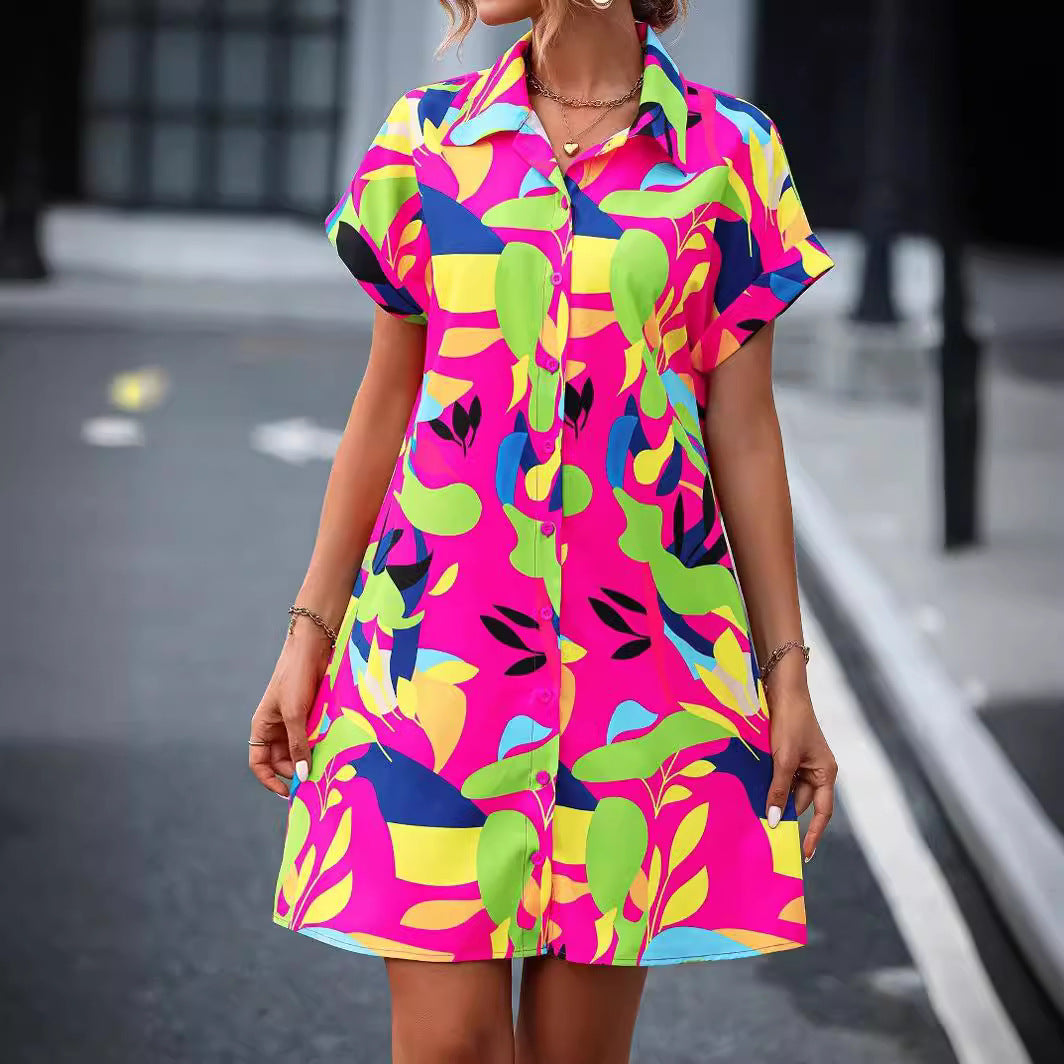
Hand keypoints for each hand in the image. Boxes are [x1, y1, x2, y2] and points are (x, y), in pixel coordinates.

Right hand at [247, 624, 332, 797]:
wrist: (312, 648)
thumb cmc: (295, 678)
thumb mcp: (295, 714)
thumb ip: (298, 745)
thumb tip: (303, 775)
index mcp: (262, 727)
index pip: (259, 764)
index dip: (270, 780)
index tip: (288, 793)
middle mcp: (276, 728)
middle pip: (283, 760)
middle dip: (296, 770)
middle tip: (316, 779)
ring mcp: (295, 721)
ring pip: (301, 750)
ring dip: (311, 758)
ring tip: (326, 766)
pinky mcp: (312, 715)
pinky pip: (314, 737)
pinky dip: (321, 745)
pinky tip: (333, 751)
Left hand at [763, 675, 836, 862]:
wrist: (783, 689)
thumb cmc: (790, 722)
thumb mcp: (783, 758)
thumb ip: (778, 789)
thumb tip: (773, 819)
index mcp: (825, 773)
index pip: (822, 813)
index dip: (812, 834)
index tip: (803, 855)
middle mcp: (817, 771)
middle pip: (799, 802)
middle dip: (782, 812)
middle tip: (762, 830)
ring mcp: (801, 763)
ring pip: (785, 790)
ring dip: (771, 797)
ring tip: (752, 809)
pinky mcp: (786, 755)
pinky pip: (778, 777)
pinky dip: (766, 784)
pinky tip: (751, 790)